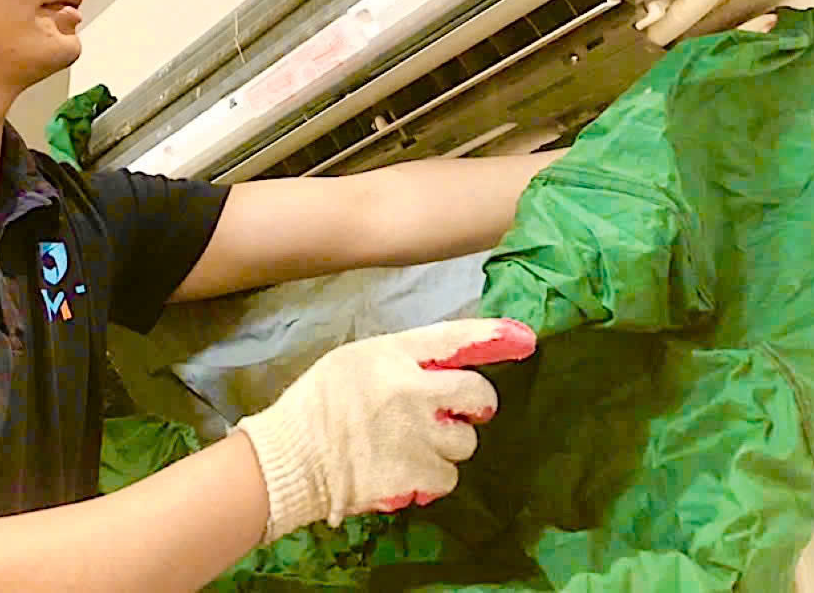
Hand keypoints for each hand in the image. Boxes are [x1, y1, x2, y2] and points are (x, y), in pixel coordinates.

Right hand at [234, 318, 535, 543]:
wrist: (289, 460)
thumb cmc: (315, 406)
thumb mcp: (353, 362)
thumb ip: (399, 361)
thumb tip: (443, 364)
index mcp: (391, 355)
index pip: (453, 338)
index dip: (492, 337)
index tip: (524, 339)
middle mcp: (411, 391)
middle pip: (477, 394)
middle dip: (476, 405)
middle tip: (459, 413)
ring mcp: (416, 435)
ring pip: (466, 442)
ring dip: (448, 446)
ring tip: (416, 447)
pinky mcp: (415, 475)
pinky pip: (448, 477)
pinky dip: (433, 478)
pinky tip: (407, 471)